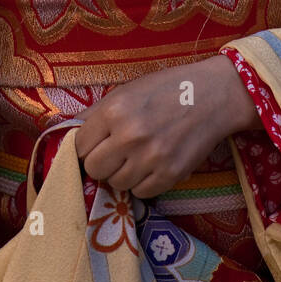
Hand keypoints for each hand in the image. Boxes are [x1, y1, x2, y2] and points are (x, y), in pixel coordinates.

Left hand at [74, 54, 263, 199]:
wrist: (211, 95)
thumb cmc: (165, 89)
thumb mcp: (126, 91)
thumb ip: (96, 114)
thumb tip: (69, 132)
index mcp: (113, 111)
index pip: (79, 146)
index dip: (87, 146)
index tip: (97, 144)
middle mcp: (129, 136)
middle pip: (94, 169)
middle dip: (101, 163)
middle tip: (115, 153)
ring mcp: (150, 158)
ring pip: (116, 184)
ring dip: (123, 173)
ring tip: (137, 157)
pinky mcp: (170, 175)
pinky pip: (141, 193)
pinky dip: (143, 182)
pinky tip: (152, 165)